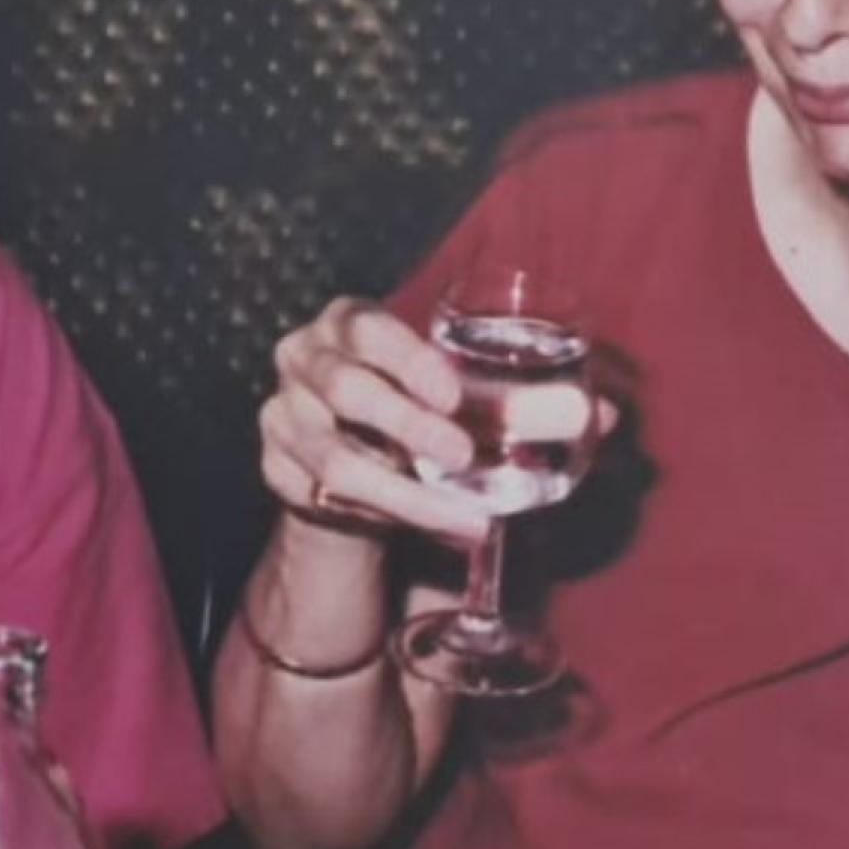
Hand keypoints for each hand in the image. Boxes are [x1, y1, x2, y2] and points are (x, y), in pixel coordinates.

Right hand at [259, 297, 491, 543]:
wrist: (345, 442)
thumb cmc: (402, 397)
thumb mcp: (434, 381)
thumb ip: (488, 393)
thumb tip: (575, 414)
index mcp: (344, 324)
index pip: (369, 331)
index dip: (410, 362)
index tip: (452, 397)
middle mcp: (302, 360)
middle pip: (347, 390)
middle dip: (408, 426)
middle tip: (462, 456)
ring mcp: (282, 415)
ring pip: (335, 461)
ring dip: (403, 494)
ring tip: (461, 518)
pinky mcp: (274, 468)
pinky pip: (324, 499)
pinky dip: (379, 517)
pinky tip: (425, 525)